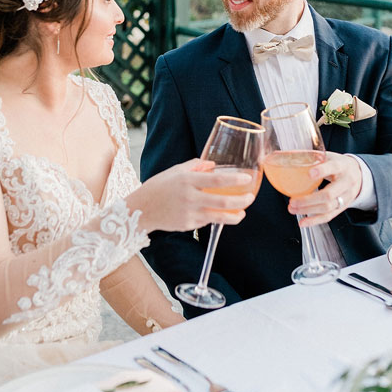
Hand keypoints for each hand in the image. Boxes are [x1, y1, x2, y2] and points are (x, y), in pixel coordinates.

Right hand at [127, 159, 256, 233]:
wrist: (141, 209)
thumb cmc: (158, 187)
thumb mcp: (175, 171)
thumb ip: (195, 166)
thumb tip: (213, 165)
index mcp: (187, 180)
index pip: (217, 179)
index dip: (235, 179)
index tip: (247, 179)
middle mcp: (190, 197)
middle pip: (223, 201)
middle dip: (241, 200)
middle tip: (250, 198)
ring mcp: (189, 213)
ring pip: (219, 217)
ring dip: (235, 216)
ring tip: (242, 212)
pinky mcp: (188, 226)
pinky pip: (207, 221)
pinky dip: (215, 217)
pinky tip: (219, 214)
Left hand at [288, 153, 361, 224]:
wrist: (359, 175)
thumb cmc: (339, 164)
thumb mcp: (329, 156)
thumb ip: (312, 157)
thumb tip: (285, 155)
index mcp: (342, 166)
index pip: (333, 168)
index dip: (322, 171)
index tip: (309, 173)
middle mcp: (346, 183)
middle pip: (329, 194)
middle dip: (309, 200)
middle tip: (292, 200)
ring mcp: (346, 197)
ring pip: (328, 207)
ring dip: (308, 210)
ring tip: (292, 209)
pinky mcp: (342, 207)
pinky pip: (329, 216)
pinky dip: (315, 220)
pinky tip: (303, 222)